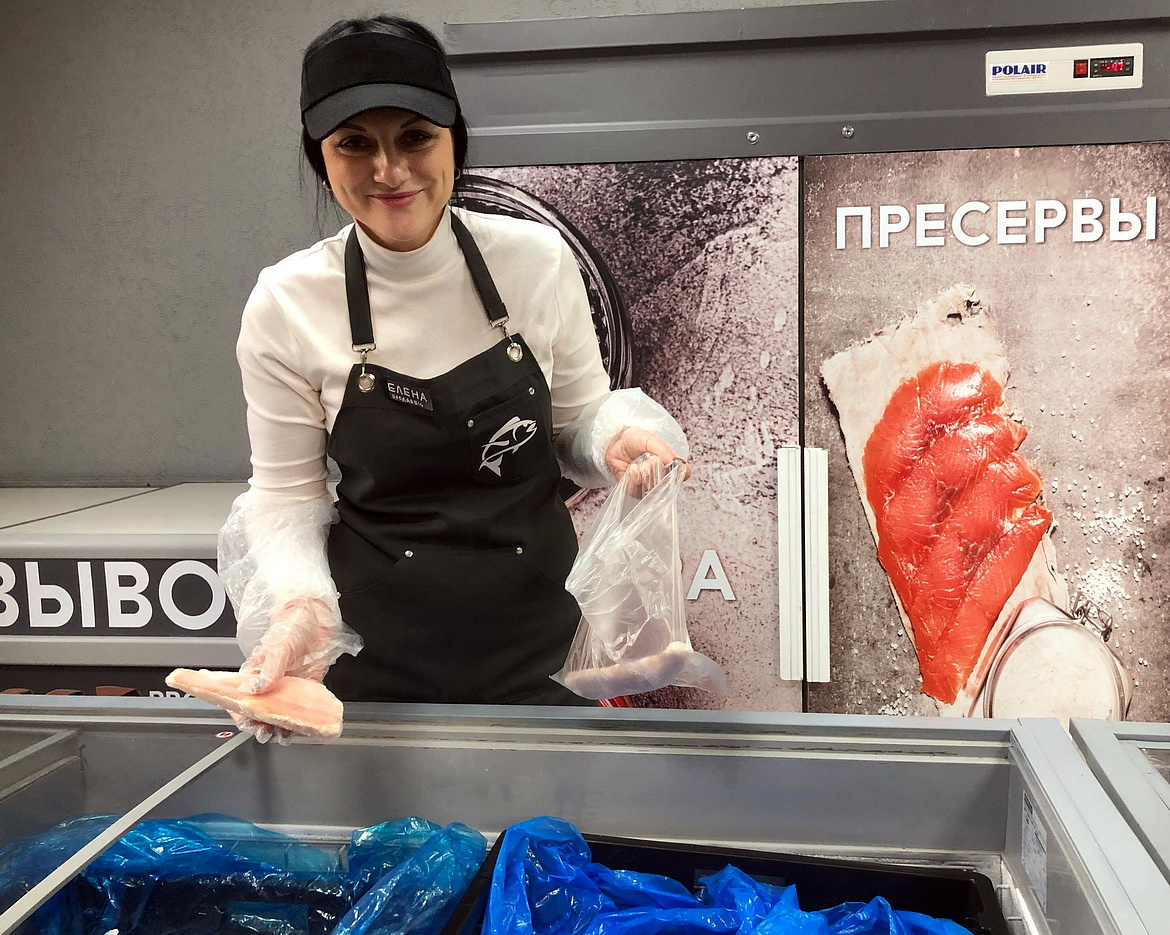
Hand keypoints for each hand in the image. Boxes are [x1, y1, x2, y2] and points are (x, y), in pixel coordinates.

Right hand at [235, 597, 338, 744]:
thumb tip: (257, 688)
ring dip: (281, 729)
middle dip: (261, 727)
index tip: (249, 724)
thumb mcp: (277, 645)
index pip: (242, 702)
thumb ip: (269, 668)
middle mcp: (269, 687)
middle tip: (267, 732)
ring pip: (281, 717)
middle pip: (260, 714)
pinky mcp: (307, 690)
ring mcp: (288, 690)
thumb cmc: (290, 626)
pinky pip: (302, 712)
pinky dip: (302, 723)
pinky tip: (303, 729)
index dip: (243, 716)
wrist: (317, 618)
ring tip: (284, 735)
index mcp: (254, 675)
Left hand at [604, 427, 691, 489]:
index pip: (683, 473)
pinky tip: (631, 469)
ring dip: (643, 474)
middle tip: (649, 460)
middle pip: (667, 484)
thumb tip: (678, 464)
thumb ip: (665, 451)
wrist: (615, 442)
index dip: (676, 471)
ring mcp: (649, 486)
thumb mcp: (652, 440)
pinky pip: (637, 492)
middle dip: (656, 471)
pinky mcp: (635, 491)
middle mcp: (663, 477)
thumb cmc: (636, 440)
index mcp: (672, 464)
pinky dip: (633, 479)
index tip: (666, 463)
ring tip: (638, 464)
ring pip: (652, 489)